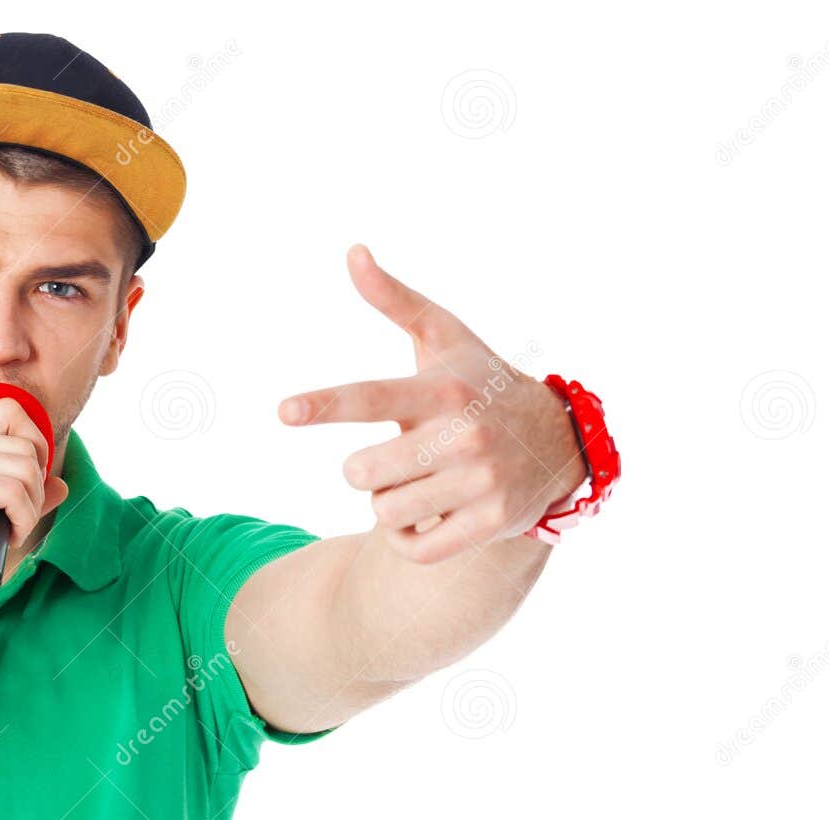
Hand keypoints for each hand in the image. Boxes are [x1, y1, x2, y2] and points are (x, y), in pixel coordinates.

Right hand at [0, 396, 70, 626]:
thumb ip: (19, 493)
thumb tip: (62, 484)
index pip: (10, 411)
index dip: (35, 446)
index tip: (27, 488)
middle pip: (25, 442)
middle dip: (36, 487)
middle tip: (17, 519)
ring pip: (26, 467)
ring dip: (31, 507)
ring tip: (10, 531)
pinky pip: (15, 492)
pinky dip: (23, 519)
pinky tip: (6, 537)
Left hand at [278, 245, 588, 564]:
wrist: (554, 440)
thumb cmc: (477, 383)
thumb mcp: (443, 338)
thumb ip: (394, 299)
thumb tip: (352, 251)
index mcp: (442, 390)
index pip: (371, 397)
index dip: (325, 404)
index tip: (284, 411)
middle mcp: (463, 436)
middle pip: (361, 472)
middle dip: (365, 470)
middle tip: (397, 456)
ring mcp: (480, 483)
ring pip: (383, 513)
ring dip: (388, 503)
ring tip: (422, 481)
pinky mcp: (489, 524)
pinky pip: (412, 548)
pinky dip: (408, 538)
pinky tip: (429, 514)